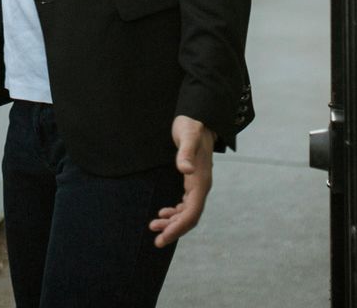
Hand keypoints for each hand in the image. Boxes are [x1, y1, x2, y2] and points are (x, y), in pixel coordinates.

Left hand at [149, 116, 214, 246]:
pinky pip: (186, 204)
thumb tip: (185, 170)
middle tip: (156, 239)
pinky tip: (164, 212)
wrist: (199, 117)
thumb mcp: (187, 136)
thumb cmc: (192, 125)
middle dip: (174, 229)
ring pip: (187, 212)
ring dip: (172, 222)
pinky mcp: (192, 180)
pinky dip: (175, 212)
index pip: (191, 213)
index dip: (178, 227)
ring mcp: (198, 184)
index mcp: (201, 181)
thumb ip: (185, 153)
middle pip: (190, 217)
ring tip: (154, 225)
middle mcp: (202, 186)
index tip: (162, 238)